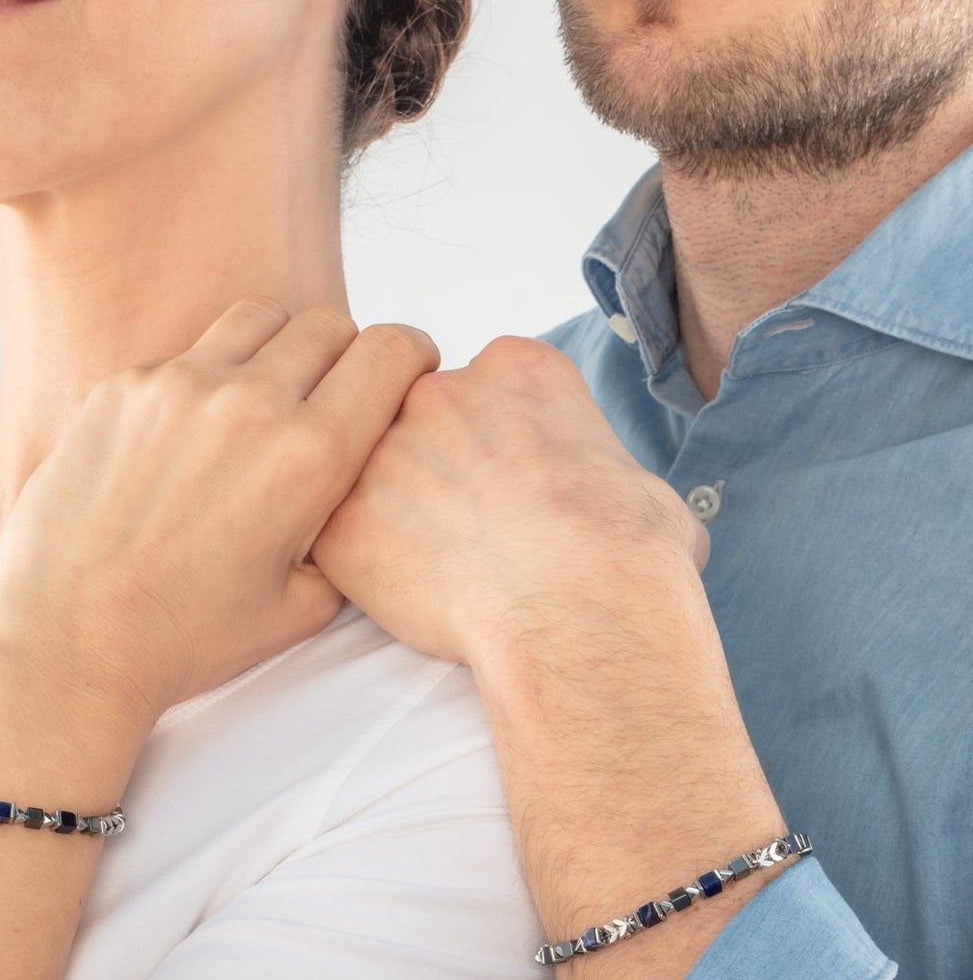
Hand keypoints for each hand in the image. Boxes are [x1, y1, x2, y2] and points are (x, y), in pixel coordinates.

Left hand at [0, 299, 440, 725]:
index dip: (411, 357)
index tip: (404, 376)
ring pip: (257, 321)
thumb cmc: (187, 638)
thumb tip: (359, 483)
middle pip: (327, 325)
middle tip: (334, 398)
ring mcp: (177, 386)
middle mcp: (248, 403)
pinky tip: (190, 438)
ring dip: (277, 351)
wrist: (69, 640)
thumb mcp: (304, 607)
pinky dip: (205, 380)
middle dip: (346, 355)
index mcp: (309, 456)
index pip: (390, 351)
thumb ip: (348, 530)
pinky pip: (186, 354)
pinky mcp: (121, 388)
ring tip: (264, 404)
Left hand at [311, 336, 709, 674]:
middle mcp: (438, 392)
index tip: (503, 484)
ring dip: (388, 513)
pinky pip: (334, 539)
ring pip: (365, 475)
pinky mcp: (342, 521)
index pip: (480, 385)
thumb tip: (620, 504)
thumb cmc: (629, 556)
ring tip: (434, 565)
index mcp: (517, 368)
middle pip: (411, 417)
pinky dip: (358, 569)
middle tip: (458, 525)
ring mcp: (381, 451)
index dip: (489, 440)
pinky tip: (404, 595)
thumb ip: (604, 474)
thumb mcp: (644, 485)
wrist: (582, 611)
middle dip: (425, 465)